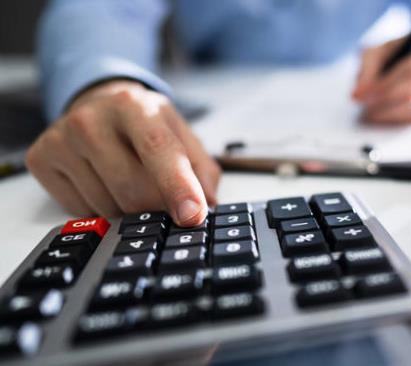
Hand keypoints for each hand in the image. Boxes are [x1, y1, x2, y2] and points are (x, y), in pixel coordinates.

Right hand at [26, 80, 220, 225]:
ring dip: (129, 211)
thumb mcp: (180, 132)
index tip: (192, 215)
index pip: (159, 149)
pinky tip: (104, 183)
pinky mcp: (41, 159)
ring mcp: (61, 139)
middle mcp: (91, 119)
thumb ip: (202, 169)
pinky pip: (82, 211)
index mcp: (134, 105)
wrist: (96, 102)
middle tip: (165, 202)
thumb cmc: (144, 123)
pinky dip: (102, 209)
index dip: (178, 185)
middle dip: (157, 208)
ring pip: (108, 207)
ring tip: (130, 181)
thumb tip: (208, 207)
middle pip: (133, 190)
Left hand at [351, 34, 410, 123]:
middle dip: (384, 103)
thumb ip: (367, 69)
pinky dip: (398, 119)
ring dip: (390, 115)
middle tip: (363, 108)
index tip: (361, 95)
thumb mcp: (379, 51)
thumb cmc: (397, 52)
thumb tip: (358, 95)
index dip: (385, 86)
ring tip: (370, 113)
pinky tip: (384, 116)